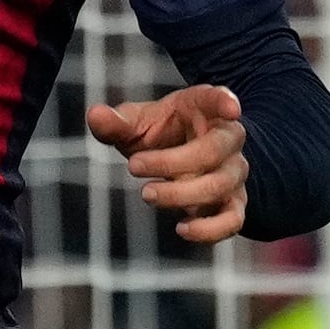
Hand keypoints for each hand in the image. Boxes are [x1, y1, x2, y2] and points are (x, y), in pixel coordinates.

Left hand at [88, 83, 249, 244]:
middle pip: (213, 150)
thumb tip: (95, 116)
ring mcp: (233, 172)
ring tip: (146, 194)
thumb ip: (118, 122)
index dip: (225, 102)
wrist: (186, 157)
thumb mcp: (138, 123)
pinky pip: (233, 220)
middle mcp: (227, 139)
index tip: (230, 108)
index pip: (218, 99)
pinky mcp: (233, 203)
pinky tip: (182, 229)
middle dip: (172, 162)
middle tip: (132, 166)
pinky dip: (210, 229)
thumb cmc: (161, 133)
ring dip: (181, 194)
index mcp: (205, 109)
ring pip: (219, 185)